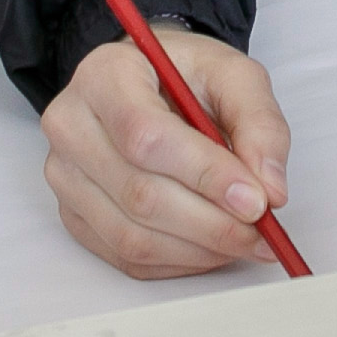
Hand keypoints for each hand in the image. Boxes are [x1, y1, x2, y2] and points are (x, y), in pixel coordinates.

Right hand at [41, 22, 293, 278]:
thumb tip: (270, 189)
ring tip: (244, 240)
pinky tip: (211, 246)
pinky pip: (125, 257)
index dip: (204, 174)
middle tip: (262, 231)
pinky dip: (179, 261)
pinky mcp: (74, 214)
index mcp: (104, 75)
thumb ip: (259, 123)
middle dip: (211, 223)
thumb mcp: (234, 75)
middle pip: (139, 193)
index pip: (146, 135)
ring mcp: (66, 175)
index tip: (256, 200)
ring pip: (131, 235)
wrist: (148, 83)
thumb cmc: (185, 76)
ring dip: (199, 249)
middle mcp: (71, 125)